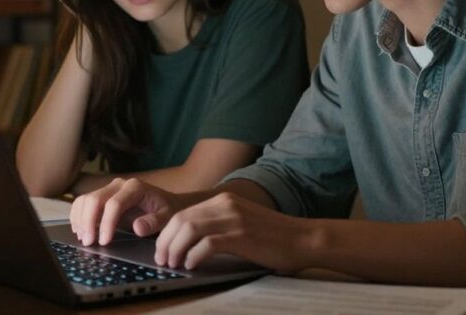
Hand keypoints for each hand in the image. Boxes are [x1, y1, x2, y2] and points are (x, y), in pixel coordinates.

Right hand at [69, 178, 179, 246]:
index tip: (104, 242)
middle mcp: (119, 184)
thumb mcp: (167, 217)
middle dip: (88, 222)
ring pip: (85, 200)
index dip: (106, 223)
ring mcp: (109, 188)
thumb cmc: (166, 210)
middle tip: (89, 243)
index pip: (114, 204)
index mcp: (135, 187)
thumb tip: (137, 228)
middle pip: (95, 199)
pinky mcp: (102, 195)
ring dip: (80, 219)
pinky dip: (78, 216)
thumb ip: (154, 222)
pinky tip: (80, 231)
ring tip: (84, 239)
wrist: (166, 202)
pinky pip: (84, 202)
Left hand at [155, 192, 311, 272]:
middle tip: (163, 260)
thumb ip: (217, 225)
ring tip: (174, 264)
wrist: (302, 238)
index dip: (166, 234)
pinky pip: (208, 244)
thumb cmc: (272, 236)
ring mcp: (234, 219)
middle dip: (166, 242)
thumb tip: (187, 242)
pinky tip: (192, 265)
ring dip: (176, 249)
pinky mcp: (241, 235)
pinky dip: (194, 255)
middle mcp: (225, 204)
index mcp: (223, 200)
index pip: (182, 213)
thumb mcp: (240, 222)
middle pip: (181, 220)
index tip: (162, 251)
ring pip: (189, 229)